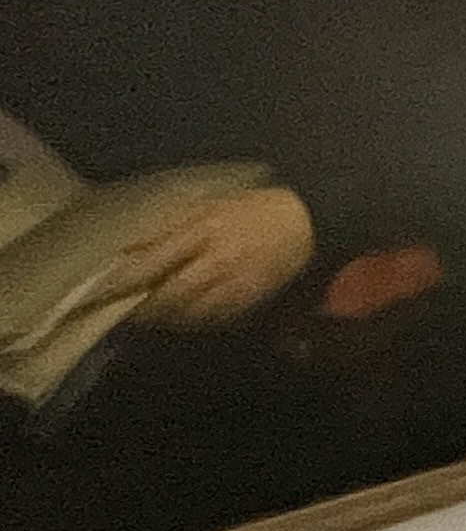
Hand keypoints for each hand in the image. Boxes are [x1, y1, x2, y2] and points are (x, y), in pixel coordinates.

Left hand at [94, 187, 317, 330]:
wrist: (305, 221)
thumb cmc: (248, 209)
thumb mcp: (203, 206)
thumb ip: (165, 226)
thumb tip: (124, 248)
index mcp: (200, 230)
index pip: (151, 261)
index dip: (122, 281)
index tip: (96, 292)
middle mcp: (215, 260)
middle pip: (167, 295)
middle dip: (140, 309)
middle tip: (117, 315)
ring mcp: (234, 285)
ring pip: (188, 314)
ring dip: (163, 320)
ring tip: (146, 320)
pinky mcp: (250, 301)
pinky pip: (213, 321)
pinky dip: (192, 324)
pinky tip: (182, 320)